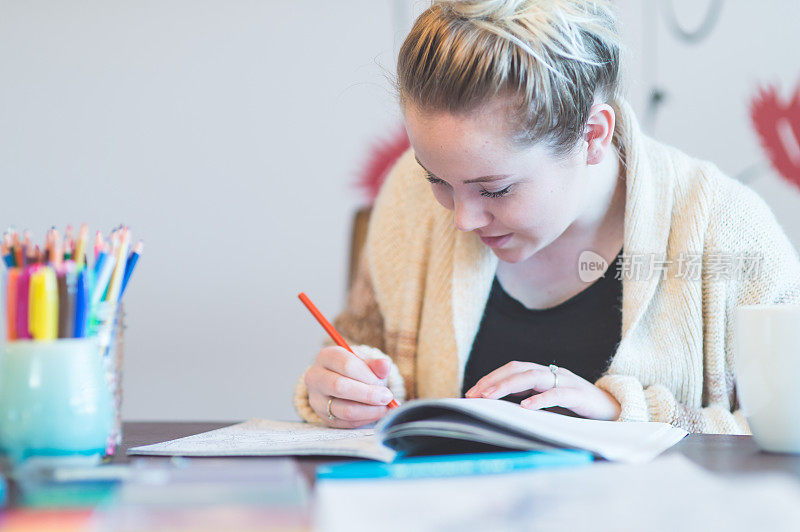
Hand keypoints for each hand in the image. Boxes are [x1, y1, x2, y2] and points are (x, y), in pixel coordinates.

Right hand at [304, 346, 393, 427]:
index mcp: (326, 356)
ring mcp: (316, 399)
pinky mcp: (323, 417)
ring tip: (384, 408)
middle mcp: (316, 377)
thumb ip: (375, 364)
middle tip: (386, 397)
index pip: (346, 364)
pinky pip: (346, 423)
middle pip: (340, 386)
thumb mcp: (365, 362)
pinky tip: (375, 413)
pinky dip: (364, 420)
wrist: (339, 382)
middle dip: (368, 394)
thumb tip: (385, 365)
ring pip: (343, 409)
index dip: (367, 375)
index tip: (382, 383)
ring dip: (369, 411)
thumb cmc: (354, 370)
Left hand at [464, 361, 620, 420]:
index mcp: (545, 373)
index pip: (513, 368)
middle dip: (493, 379)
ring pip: (532, 376)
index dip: (492, 377)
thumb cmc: (579, 410)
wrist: (617, 410)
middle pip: (518, 368)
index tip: (472, 391)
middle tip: (474, 394)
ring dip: (508, 385)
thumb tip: (501, 410)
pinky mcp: (579, 395)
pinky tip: (526, 407)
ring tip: (490, 396)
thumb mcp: (551, 404)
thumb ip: (530, 401)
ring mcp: (566, 381)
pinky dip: (540, 399)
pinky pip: (557, 394)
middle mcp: (553, 372)